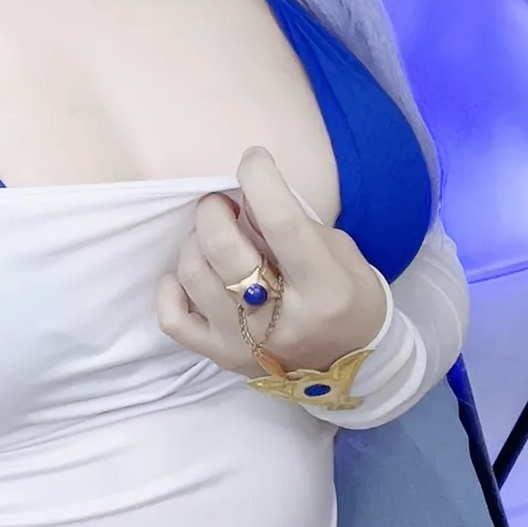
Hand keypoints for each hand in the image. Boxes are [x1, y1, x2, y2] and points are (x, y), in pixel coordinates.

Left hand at [156, 146, 387, 376]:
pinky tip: (190, 275)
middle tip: (223, 203)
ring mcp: (245, 343)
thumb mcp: (340, 253)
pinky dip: (172, 287)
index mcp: (324, 288)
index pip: (282, 223)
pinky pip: (173, 318)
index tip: (254, 159)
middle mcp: (282, 319)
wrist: (354, 367)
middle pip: (224, 248)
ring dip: (196, 242)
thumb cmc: (349, 298)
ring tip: (212, 239)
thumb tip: (247, 196)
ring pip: (194, 275)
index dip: (261, 180)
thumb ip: (296, 223)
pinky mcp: (221, 356)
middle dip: (215, 209)